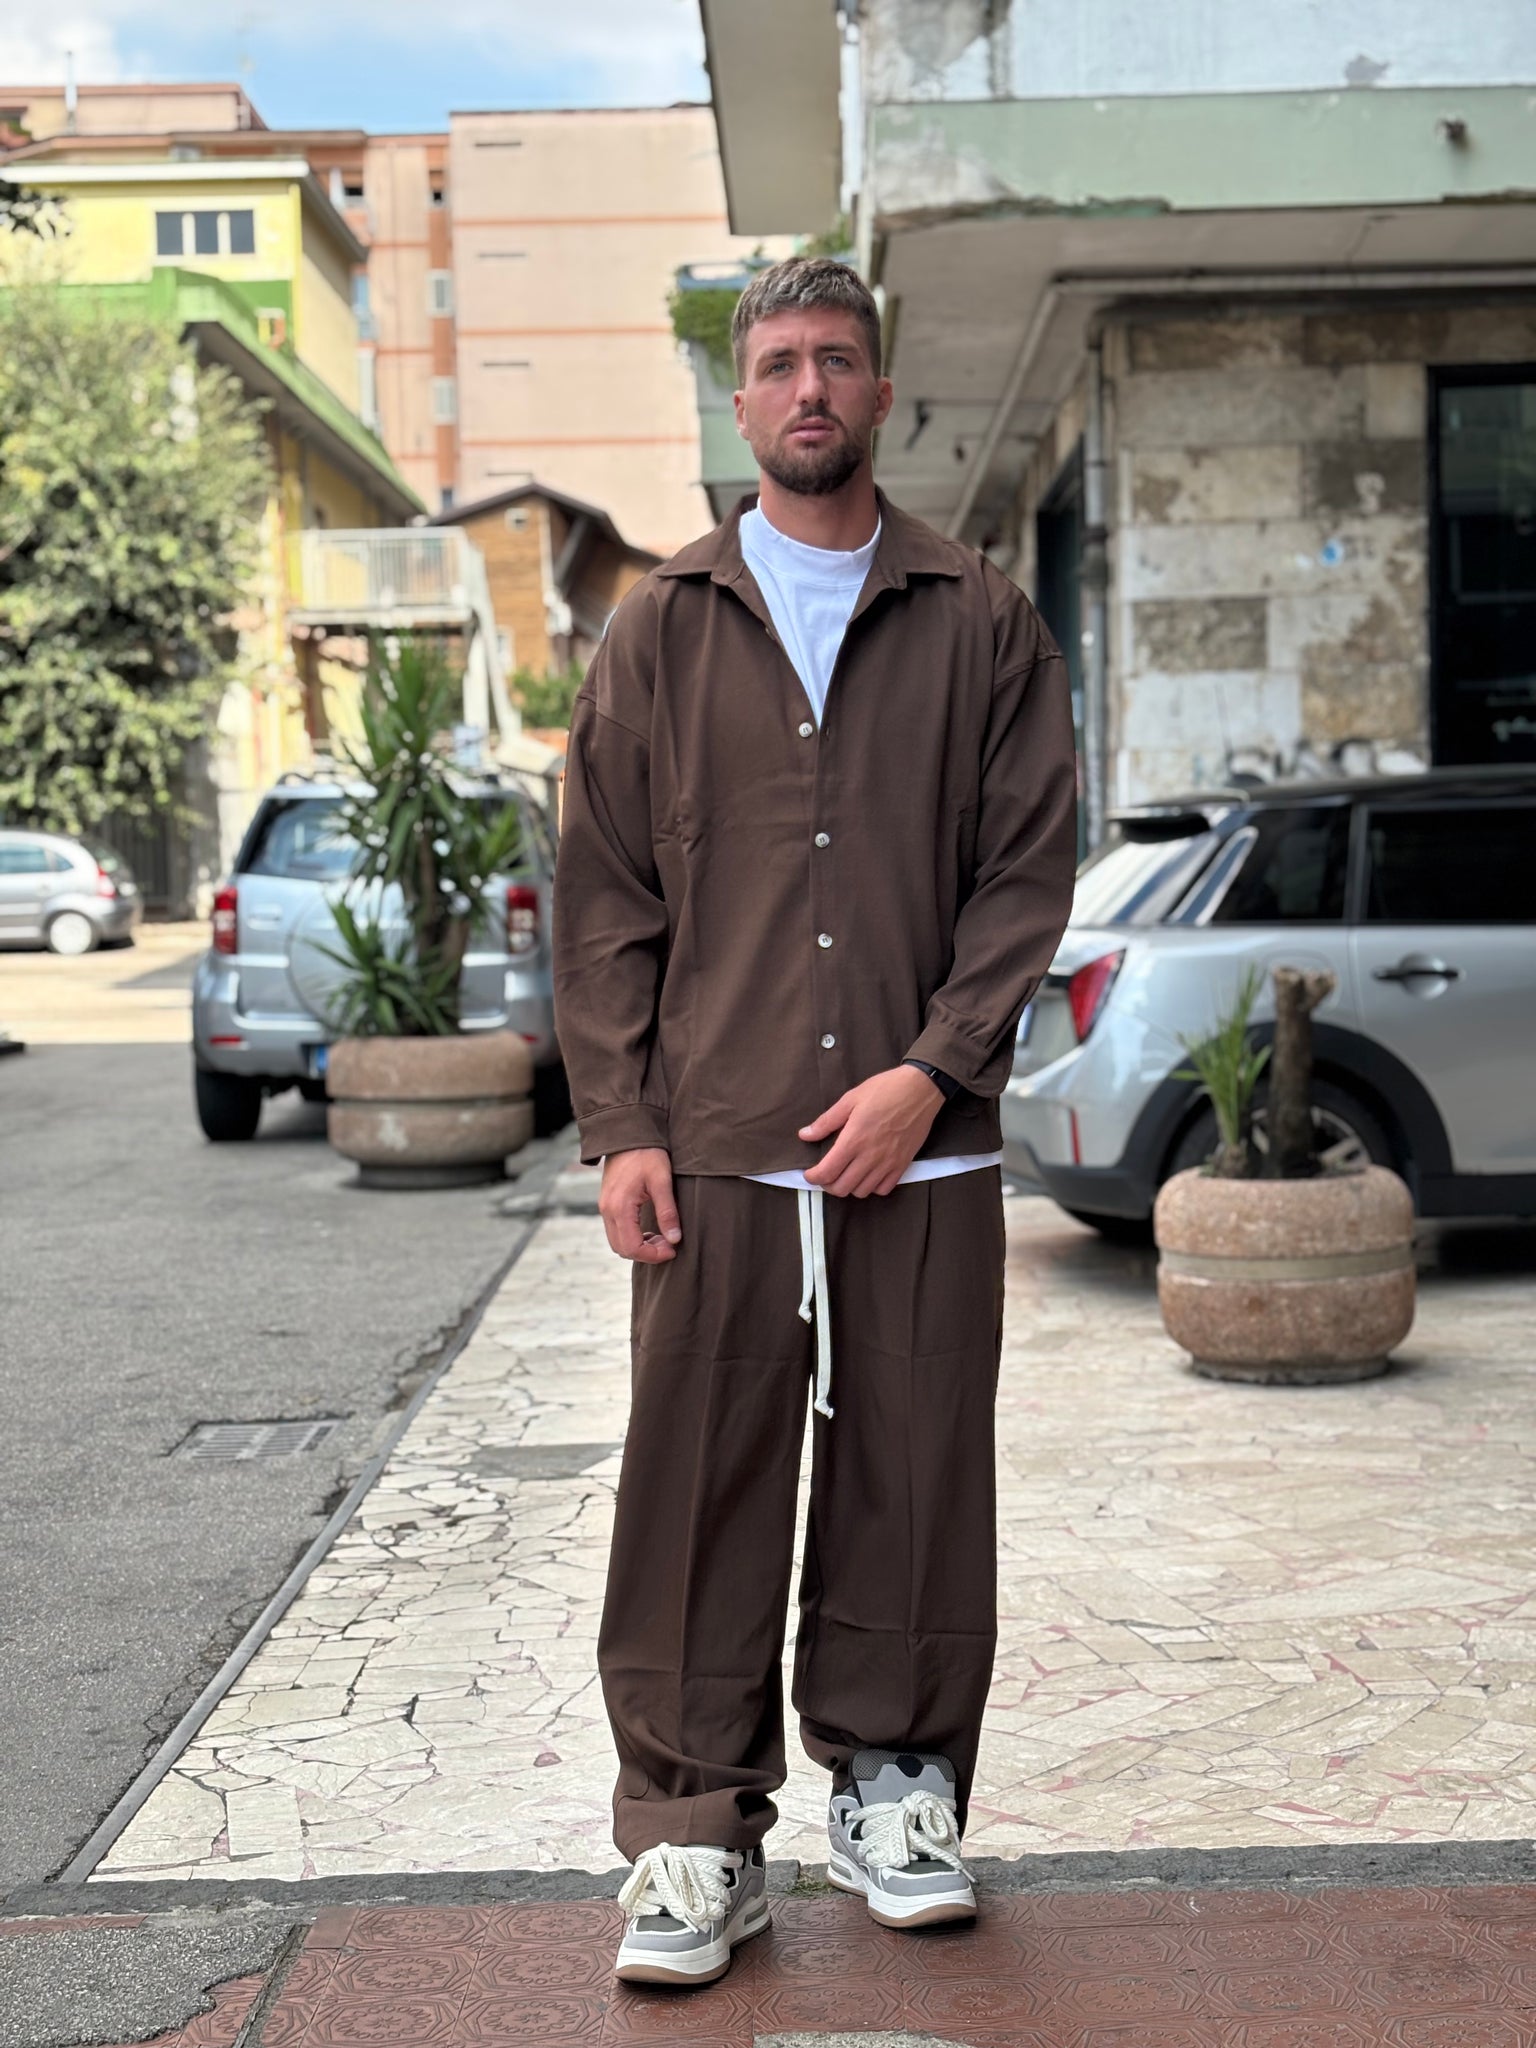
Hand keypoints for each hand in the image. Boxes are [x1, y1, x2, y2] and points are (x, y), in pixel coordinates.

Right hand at [599, 1148, 681, 1262]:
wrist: (628, 1134)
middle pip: (622, 1249)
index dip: (653, 1255)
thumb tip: (674, 1239)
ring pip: (618, 1242)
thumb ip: (667, 1211)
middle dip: (647, 1253)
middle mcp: (607, 1210)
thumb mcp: (662, 1180)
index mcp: (620, 1207)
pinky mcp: (607, 1203)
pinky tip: (650, 1230)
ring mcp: (605, 1207)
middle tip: (669, 1244)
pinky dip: (632, 1237)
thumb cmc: (647, 1154)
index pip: (633, 1247)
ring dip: (639, 1246)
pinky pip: (616, 1231)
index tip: (672, 1249)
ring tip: (662, 1237)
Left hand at [799, 1065, 942, 1198]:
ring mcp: (888, 1163)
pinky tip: (868, 1174)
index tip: (809, 1174)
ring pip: (862, 1192)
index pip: (827, 1172)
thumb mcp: (850, 1099)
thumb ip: (826, 1121)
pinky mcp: (903, 1164)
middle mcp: (870, 1156)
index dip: (813, 1178)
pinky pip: (884, 1189)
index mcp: (854, 1140)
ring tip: (846, 1174)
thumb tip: (804, 1135)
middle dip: (828, 1185)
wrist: (920, 1089)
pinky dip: (872, 1187)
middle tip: (826, 1174)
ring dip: (849, 1186)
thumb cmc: (884, 1090)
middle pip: (842, 1188)